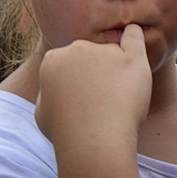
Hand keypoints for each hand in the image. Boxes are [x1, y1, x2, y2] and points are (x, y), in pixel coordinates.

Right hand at [34, 25, 152, 177]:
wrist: (94, 142)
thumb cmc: (65, 132)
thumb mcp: (41, 110)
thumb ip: (48, 90)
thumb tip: (54, 86)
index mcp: (53, 58)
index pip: (67, 61)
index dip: (75, 80)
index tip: (82, 98)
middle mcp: (76, 48)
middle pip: (88, 52)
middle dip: (93, 70)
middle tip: (101, 98)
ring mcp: (105, 52)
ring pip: (111, 51)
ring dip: (114, 66)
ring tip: (119, 96)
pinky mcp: (132, 59)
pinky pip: (134, 37)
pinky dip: (135, 35)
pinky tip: (135, 34)